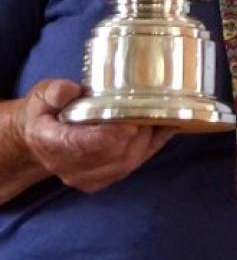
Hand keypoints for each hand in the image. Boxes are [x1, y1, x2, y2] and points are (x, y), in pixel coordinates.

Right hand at [11, 78, 174, 194]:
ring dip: (147, 141)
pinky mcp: (100, 179)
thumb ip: (55, 92)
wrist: (36, 139)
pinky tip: (165, 128)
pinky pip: (130, 167)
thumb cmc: (43, 112)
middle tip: (152, 109)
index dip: (111, 136)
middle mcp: (67, 166)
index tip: (131, 123)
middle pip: (112, 156)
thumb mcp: (42, 94)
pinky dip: (151, 147)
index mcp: (51, 143)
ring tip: (159, 115)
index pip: (84, 145)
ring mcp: (85, 177)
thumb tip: (70, 91)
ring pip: (125, 164)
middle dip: (137, 134)